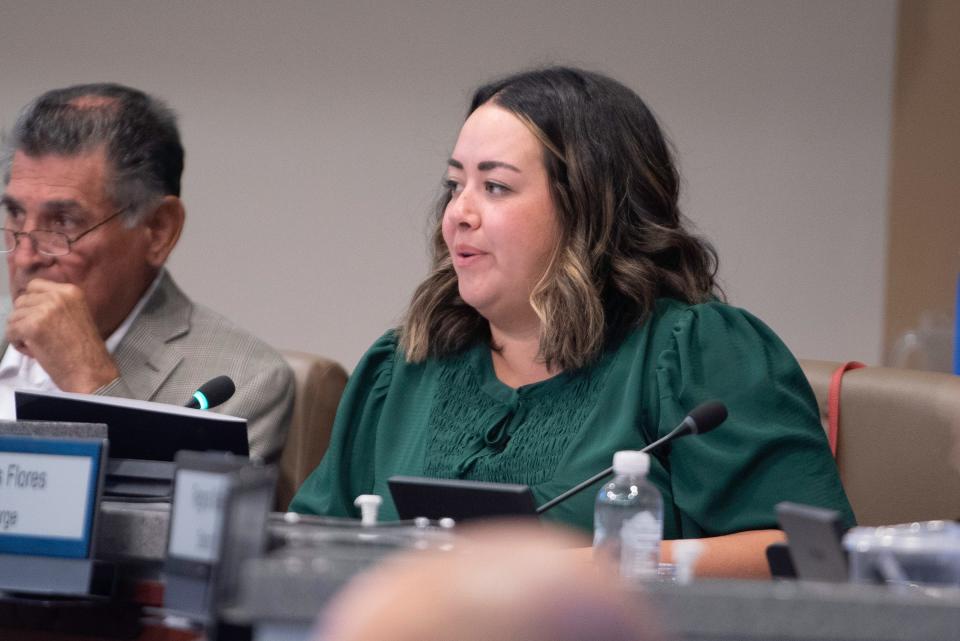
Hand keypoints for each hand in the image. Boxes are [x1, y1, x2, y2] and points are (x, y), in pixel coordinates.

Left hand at [5, 278, 119, 392]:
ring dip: (20, 332)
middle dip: (25, 318)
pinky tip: (33, 350)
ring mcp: (43, 311)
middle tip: (40, 334)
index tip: (39, 318)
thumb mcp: (78, 314)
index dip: (33, 303)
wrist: (90, 370)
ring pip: (13, 317)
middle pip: (22, 301)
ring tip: (38, 344)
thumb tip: (33, 304)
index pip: (35, 286)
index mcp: (70, 291)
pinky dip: (17, 343)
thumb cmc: (85, 349)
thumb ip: (58, 304)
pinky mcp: (31, 327)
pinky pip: (10, 331)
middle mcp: (57, 297)